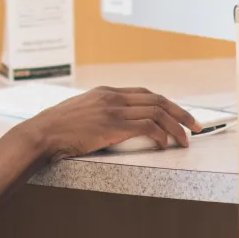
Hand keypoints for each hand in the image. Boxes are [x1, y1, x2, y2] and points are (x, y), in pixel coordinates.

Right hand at [14, 87, 200, 159]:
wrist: (42, 133)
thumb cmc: (57, 129)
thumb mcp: (80, 113)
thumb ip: (99, 113)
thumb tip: (113, 126)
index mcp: (106, 92)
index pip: (145, 93)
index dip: (166, 104)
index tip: (179, 115)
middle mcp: (112, 96)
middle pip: (157, 100)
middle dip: (180, 113)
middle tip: (196, 126)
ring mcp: (112, 109)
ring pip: (156, 112)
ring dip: (175, 127)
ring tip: (185, 141)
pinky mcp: (112, 125)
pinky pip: (146, 127)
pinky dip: (161, 135)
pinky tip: (165, 145)